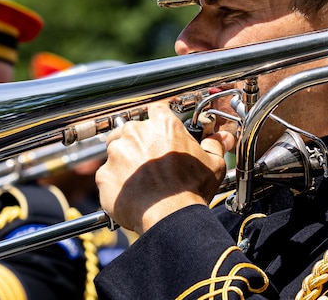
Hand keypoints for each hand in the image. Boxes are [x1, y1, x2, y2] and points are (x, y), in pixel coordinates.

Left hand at [95, 101, 234, 234]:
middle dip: (138, 143)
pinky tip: (131, 194)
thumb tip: (223, 138)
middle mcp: (135, 133)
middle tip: (150, 163)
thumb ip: (214, 146)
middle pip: (131, 130)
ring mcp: (117, 153)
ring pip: (116, 151)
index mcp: (162, 125)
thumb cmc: (191, 190)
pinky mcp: (104, 174)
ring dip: (124, 162)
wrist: (170, 217)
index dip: (158, 121)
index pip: (156, 111)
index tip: (160, 132)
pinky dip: (116, 184)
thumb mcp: (212, 165)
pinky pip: (107, 175)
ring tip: (141, 181)